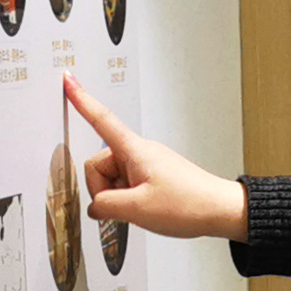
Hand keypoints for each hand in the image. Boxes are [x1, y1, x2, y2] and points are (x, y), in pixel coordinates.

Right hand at [66, 77, 247, 238]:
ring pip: (114, 179)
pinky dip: (129, 199)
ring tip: (142, 209)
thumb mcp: (138, 209)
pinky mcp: (155, 175)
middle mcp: (140, 152)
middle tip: (125, 207)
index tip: (68, 80)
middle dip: (104, 190)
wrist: (221, 210)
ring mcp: (148, 163)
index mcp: (135, 150)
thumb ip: (106, 206)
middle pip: (100, 165)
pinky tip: (146, 210)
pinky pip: (128, 185)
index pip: (101, 119)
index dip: (82, 100)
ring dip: (119, 197)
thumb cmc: (190, 204)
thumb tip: (96, 206)